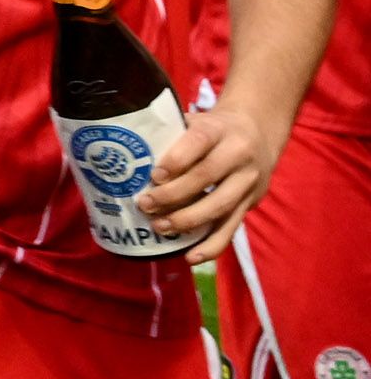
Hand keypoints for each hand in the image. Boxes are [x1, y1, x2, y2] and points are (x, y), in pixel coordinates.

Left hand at [138, 103, 272, 264]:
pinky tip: (191, 257)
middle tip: (144, 204)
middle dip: (172, 194)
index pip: (198, 141)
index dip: (175, 160)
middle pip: (206, 177)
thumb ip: (169, 134)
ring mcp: (248, 181)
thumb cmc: (212, 129)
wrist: (258, 131)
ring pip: (219, 205)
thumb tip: (121, 150)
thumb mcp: (195, 121)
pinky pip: (232, 227)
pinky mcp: (251, 203)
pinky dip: (212, 246)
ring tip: (158, 226)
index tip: (153, 175)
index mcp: (219, 130)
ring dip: (186, 220)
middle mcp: (238, 154)